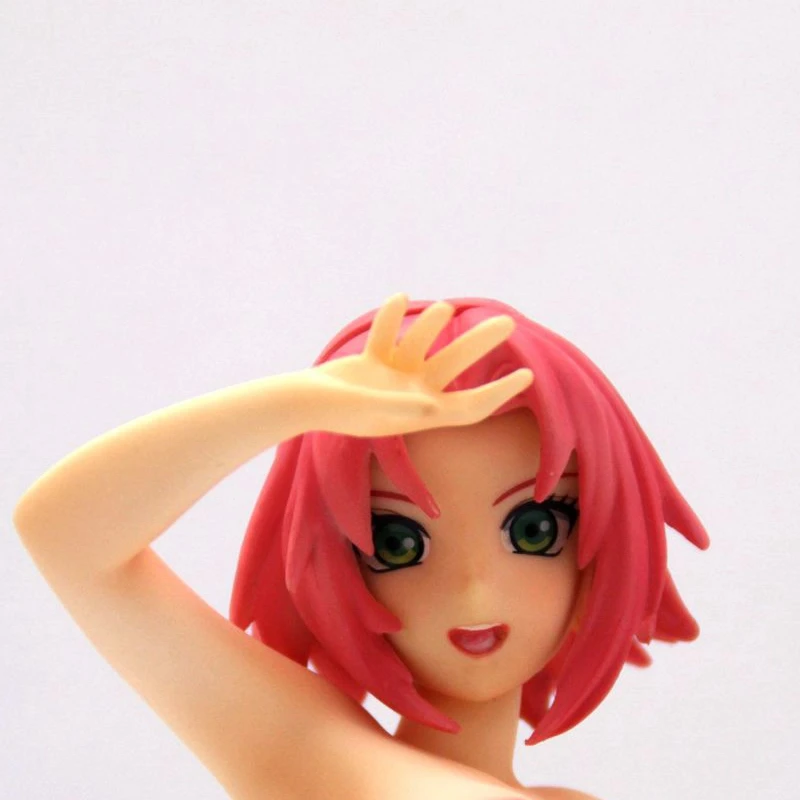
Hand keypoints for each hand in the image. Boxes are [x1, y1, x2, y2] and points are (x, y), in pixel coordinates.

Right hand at [303, 294, 532, 436]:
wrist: (299, 404)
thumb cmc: (335, 411)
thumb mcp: (372, 410)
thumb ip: (403, 408)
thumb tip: (433, 408)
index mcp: (420, 413)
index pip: (470, 407)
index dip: (500, 392)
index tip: (528, 375)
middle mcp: (411, 394)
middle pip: (454, 366)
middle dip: (480, 344)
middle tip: (508, 322)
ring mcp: (392, 379)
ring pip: (422, 346)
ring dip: (433, 326)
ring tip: (447, 308)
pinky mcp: (371, 363)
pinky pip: (388, 337)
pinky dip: (392, 318)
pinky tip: (401, 297)